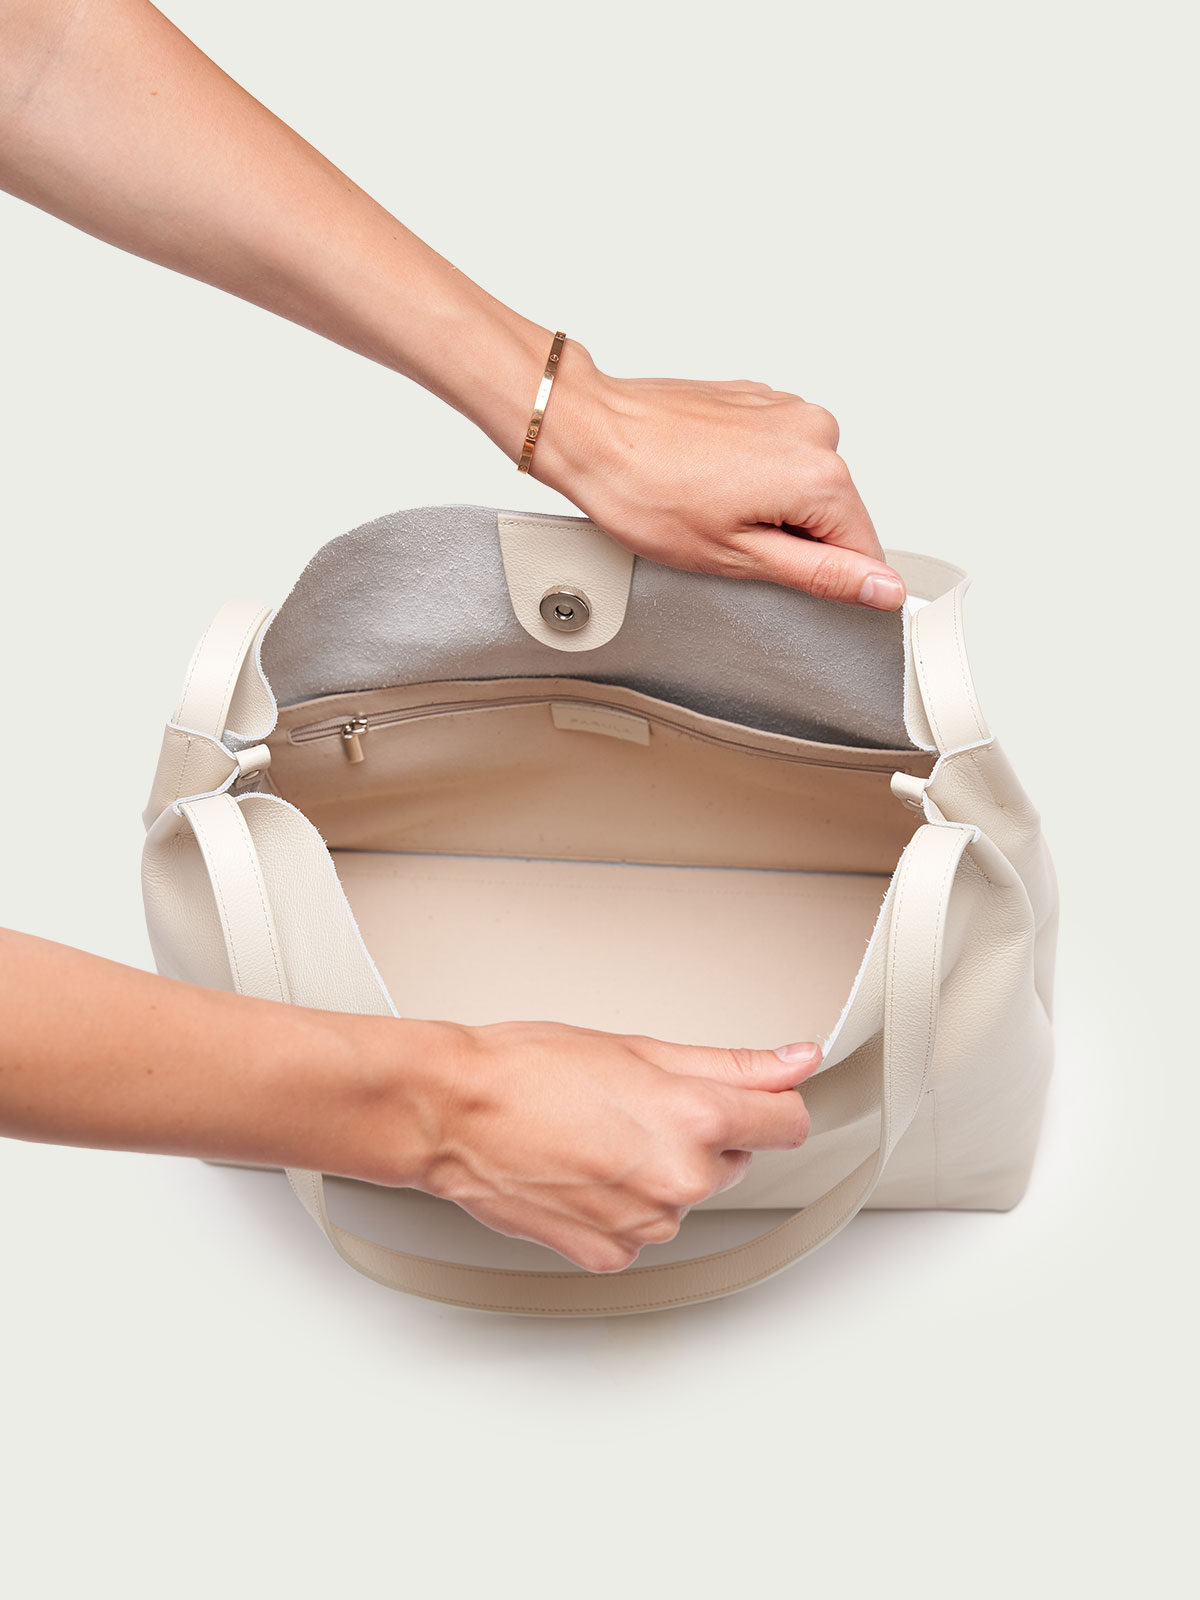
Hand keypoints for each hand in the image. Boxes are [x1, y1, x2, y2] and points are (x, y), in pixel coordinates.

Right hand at [410, 1020, 819, 1272]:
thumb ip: (732, 1063)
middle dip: (702, 1134)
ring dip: (659, 1171)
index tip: (749, 1098)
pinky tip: (583, 1171)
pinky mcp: (611, 1255)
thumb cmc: (527, 1068)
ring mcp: (646, 1224)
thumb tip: (797, 1061)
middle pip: (734, 1159)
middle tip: (636, 1105)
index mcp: (696, 1118)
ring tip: (598, 1135)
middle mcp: (681, 1179)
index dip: (769, 1105)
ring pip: (685, 1195)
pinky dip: (622, 1206)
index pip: (789, 1123)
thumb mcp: (639, 1047)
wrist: (452, 1113)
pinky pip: (643, 1230)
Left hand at [534, 340, 905, 610]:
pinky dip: (748, 473)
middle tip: (726, 538)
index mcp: (820, 474)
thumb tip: (883, 587)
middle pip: (833, 513)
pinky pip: (774, 453)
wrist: (592, 431)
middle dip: (790, 537)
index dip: (827, 577)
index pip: (864, 549)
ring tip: (708, 503)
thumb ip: (823, 575)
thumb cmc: (645, 491)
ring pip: (801, 483)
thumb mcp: (739, 556)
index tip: (777, 574)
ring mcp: (785, 406)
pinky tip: (704, 478)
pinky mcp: (757, 398)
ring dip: (767, 503)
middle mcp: (814, 429)